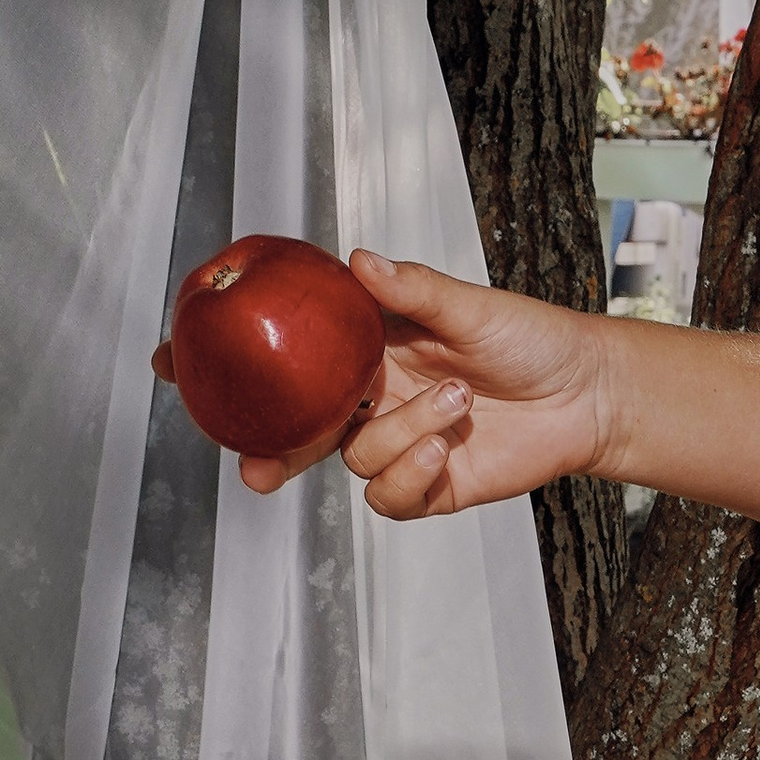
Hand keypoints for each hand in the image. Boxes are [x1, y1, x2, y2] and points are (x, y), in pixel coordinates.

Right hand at [221, 254, 614, 513]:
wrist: (586, 393)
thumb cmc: (529, 337)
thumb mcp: (469, 304)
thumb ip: (412, 289)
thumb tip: (356, 261)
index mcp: (364, 349)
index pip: (282, 354)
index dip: (228, 360)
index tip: (173, 358)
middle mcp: (370, 399)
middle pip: (292, 426)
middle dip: (263, 446)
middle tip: (252, 459)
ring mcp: (395, 444)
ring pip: (354, 459)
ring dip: (403, 434)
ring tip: (460, 404)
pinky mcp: (427, 486)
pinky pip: (388, 498)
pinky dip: (413, 475)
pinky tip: (448, 449)